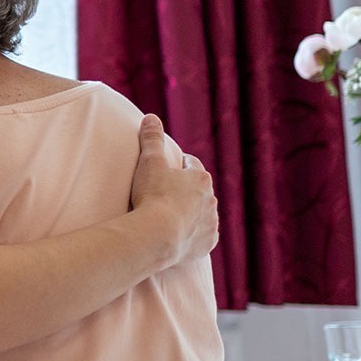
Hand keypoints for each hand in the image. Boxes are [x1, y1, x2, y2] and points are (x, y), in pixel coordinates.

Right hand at [130, 114, 218, 266]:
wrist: (157, 236)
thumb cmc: (153, 197)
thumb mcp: (149, 162)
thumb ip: (151, 139)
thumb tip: (151, 116)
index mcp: (200, 178)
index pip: (191, 165)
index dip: (179, 165)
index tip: (169, 168)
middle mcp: (211, 199)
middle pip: (199, 191)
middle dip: (186, 191)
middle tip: (167, 195)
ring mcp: (211, 223)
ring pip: (203, 214)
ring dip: (192, 214)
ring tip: (172, 219)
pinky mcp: (207, 243)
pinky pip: (203, 237)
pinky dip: (194, 236)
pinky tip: (181, 237)